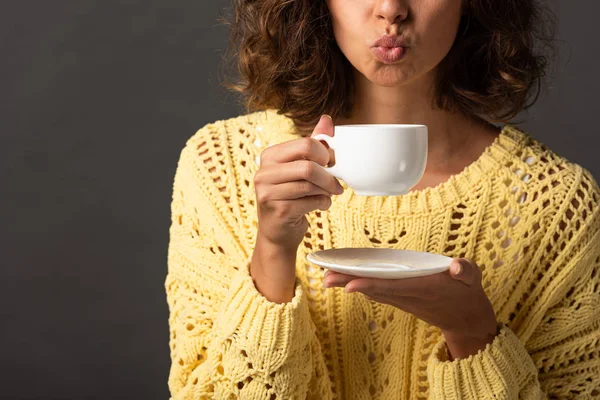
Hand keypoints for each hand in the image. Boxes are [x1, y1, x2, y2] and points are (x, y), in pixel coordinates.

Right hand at [250, 114, 342, 301]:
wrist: (277, 232)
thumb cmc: (290, 197)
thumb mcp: (299, 168)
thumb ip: (312, 144)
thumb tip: (327, 119)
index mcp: (269, 156)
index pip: (305, 144)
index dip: (325, 154)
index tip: (330, 164)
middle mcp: (263, 173)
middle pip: (308, 165)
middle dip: (328, 175)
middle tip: (336, 184)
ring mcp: (267, 193)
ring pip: (310, 185)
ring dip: (326, 191)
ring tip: (328, 195)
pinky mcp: (277, 211)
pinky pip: (310, 202)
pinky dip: (322, 203)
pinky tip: (321, 205)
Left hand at [323, 258, 497, 359]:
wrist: (466, 319)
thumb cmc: (467, 293)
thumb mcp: (473, 279)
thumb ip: (466, 272)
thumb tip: (457, 267)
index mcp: (423, 288)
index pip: (392, 286)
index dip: (370, 284)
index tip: (349, 284)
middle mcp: (408, 295)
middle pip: (374, 288)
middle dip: (349, 283)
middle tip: (325, 277)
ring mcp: (403, 299)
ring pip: (373, 290)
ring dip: (350, 284)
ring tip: (327, 276)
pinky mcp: (401, 299)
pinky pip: (378, 292)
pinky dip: (362, 286)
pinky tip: (347, 280)